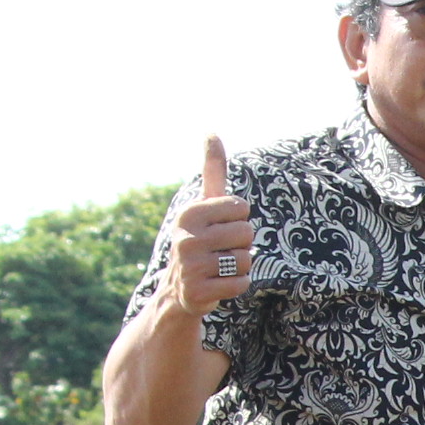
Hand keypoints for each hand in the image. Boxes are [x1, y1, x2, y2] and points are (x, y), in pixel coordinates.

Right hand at [165, 136, 255, 317]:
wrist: (178, 289)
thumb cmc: (199, 238)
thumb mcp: (203, 205)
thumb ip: (212, 171)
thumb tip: (212, 132)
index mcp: (189, 213)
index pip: (242, 208)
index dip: (238, 219)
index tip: (219, 227)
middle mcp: (186, 238)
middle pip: (246, 233)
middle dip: (240, 244)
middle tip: (219, 250)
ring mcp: (191, 267)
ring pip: (246, 260)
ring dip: (238, 266)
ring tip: (217, 267)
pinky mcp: (199, 292)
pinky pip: (242, 283)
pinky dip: (236, 285)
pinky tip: (218, 284)